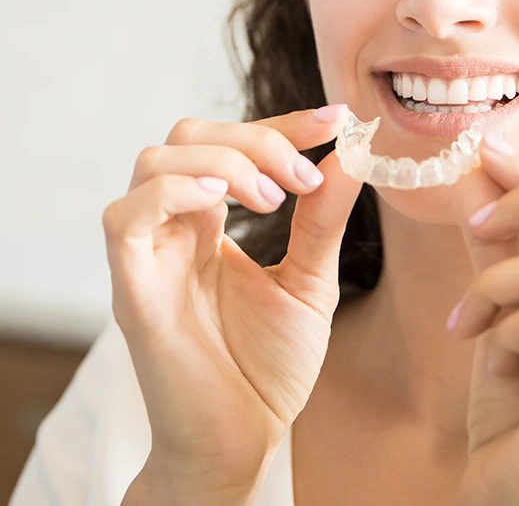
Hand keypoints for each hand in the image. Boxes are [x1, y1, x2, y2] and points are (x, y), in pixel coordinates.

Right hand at [103, 105, 361, 495]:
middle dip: (256, 137)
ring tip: (273, 199)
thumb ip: (322, 219)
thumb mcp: (310, 281)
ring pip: (155, 160)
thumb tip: (349, 154)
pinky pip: (126, 215)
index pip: (232, 142)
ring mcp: (149, 255)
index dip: (282, 122)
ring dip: (224, 161)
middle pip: (189, 135)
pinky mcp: (132, 289)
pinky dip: (175, 190)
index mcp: (211, 223)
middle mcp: (174, 229)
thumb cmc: (268, 366)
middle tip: (303, 176)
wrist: (244, 442)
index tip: (336, 120)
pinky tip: (224, 204)